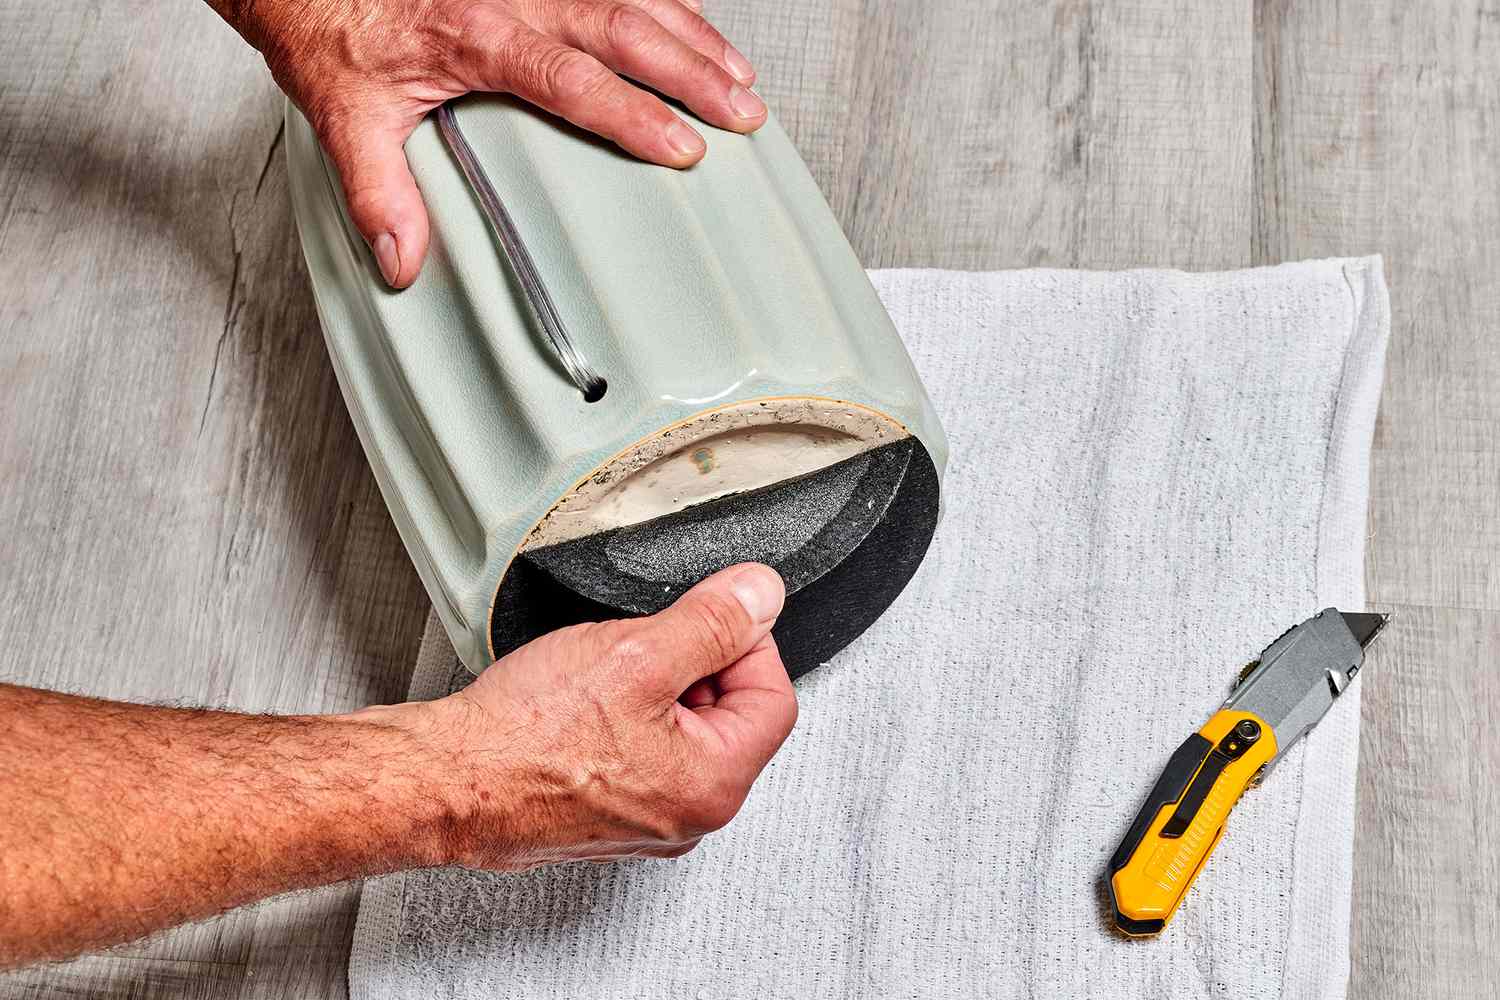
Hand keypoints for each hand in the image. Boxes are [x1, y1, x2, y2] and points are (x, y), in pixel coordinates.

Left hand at [214, 0, 766, 286]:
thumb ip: (378, 194)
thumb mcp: (345, 118)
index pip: (572, 81)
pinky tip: (701, 23)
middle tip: (743, 112)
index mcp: (475, 38)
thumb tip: (403, 263)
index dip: (632, 114)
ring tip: (742, 78)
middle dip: (692, 71)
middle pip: (623, 26)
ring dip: (693, 35)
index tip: (682, 148)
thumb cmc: (335, 37)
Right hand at [408, 562, 797, 868]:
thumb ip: (712, 622)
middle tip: (643, 641)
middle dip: (694, 664)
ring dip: (653, 685)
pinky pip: (640, 749)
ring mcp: (645, 818)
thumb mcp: (636, 654)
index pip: (772, 698)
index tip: (716, 613)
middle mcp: (687, 816)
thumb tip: (760, 596)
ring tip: (603, 672)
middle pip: (729, 714)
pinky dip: (621, 714)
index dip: (747, 642)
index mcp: (713, 786)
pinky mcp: (606, 811)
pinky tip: (581, 699)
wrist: (445, 782)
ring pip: (680, 728)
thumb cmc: (524, 737)